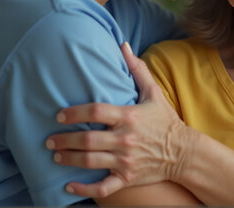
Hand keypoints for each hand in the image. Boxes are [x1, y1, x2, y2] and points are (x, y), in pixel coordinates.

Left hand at [45, 43, 197, 197]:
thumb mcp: (154, 93)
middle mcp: (125, 139)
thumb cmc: (165, 121)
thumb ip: (137, 69)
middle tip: (49, 141)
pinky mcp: (128, 178)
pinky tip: (68, 186)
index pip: (95, 112)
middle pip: (87, 139)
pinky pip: (103, 187)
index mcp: (129, 116)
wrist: (184, 152)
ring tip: (56, 156)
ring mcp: (126, 161)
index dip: (74, 113)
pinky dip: (84, 189)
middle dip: (63, 140)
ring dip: (68, 159)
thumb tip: (122, 45)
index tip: (59, 116)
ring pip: (90, 162)